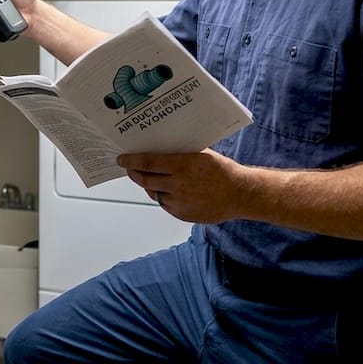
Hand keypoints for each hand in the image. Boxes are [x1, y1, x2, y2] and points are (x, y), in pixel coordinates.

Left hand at [118, 149, 246, 223]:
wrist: (240, 194)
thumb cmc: (223, 171)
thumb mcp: (202, 154)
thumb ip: (180, 154)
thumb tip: (160, 149)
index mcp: (182, 165)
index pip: (148, 162)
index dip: (131, 160)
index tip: (122, 158)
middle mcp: (178, 184)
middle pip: (145, 180)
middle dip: (134, 173)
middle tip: (129, 167)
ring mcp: (180, 202)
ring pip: (154, 193)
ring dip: (149, 186)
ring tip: (148, 178)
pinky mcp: (183, 214)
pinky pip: (165, 204)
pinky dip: (163, 197)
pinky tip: (166, 190)